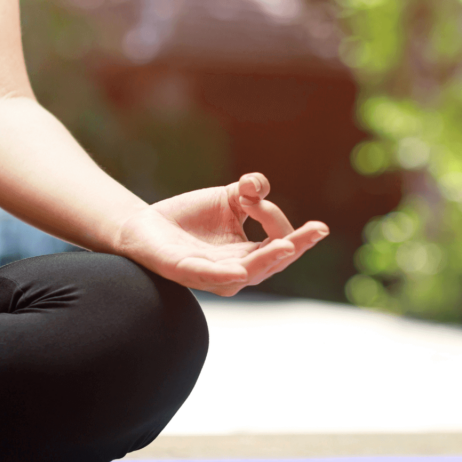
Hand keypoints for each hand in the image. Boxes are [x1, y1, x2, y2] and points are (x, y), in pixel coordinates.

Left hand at [115, 173, 329, 295]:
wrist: (144, 225)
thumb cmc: (191, 217)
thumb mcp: (228, 197)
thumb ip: (251, 190)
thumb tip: (258, 186)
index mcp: (249, 255)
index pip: (279, 243)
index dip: (286, 226)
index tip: (287, 210)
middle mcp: (235, 270)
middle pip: (273, 262)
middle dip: (296, 246)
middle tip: (316, 231)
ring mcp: (211, 274)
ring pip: (247, 272)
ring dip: (268, 259)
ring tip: (288, 245)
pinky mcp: (184, 271)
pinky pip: (208, 276)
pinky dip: (225, 274)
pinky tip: (241, 271)